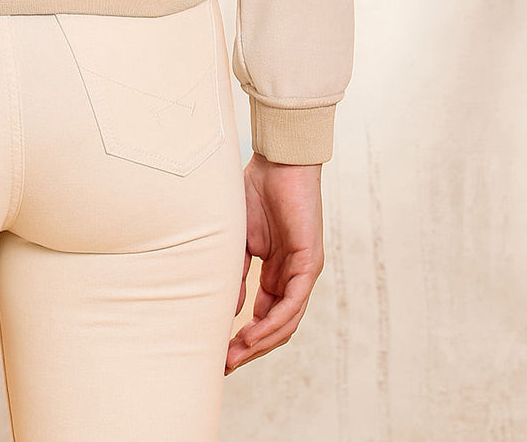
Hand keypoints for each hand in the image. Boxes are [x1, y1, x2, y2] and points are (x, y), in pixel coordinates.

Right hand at [225, 152, 324, 373]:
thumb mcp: (238, 239)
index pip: (264, 316)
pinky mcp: (309, 263)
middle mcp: (292, 277)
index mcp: (276, 271)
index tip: (218, 352)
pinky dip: (273, 322)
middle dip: (250, 349)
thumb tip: (227, 308)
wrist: (279, 161)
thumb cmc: (257, 190)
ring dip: (261, 343)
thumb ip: (235, 271)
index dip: (243, 337)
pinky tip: (251, 334)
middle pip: (276, 327)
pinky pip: (293, 304)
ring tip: (235, 356)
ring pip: (286, 322)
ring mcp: (303, 272)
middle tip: (224, 365)